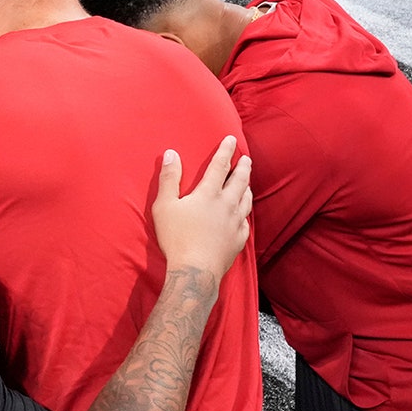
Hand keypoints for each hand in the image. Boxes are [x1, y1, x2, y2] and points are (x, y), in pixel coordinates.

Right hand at [152, 135, 251, 275]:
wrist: (195, 270)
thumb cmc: (176, 237)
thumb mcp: (164, 206)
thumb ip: (169, 179)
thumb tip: (172, 154)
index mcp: (209, 194)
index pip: (220, 166)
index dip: (225, 151)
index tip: (230, 139)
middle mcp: (227, 205)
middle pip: (240, 181)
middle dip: (243, 167)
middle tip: (246, 158)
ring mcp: (236, 223)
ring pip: (247, 200)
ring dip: (247, 187)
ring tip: (247, 183)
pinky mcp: (239, 240)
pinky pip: (246, 222)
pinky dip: (245, 213)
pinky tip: (243, 214)